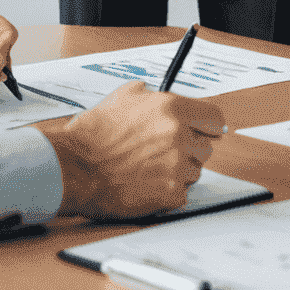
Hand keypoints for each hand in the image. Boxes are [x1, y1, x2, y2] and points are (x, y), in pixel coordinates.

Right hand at [43, 82, 226, 218]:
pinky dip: (167, 192)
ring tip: (149, 168)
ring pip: (194, 172)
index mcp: (172, 109)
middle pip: (206, 148)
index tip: (207, 131)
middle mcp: (178, 136)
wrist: (75, 167)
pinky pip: (181, 194)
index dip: (209, 125)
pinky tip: (146, 184)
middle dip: (189, 150)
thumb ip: (152, 95)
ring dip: (178, 172)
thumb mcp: (124, 96)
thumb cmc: (94, 134)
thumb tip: (164, 97)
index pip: (215, 118)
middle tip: (165, 152)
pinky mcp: (169, 194)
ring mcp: (175, 167)